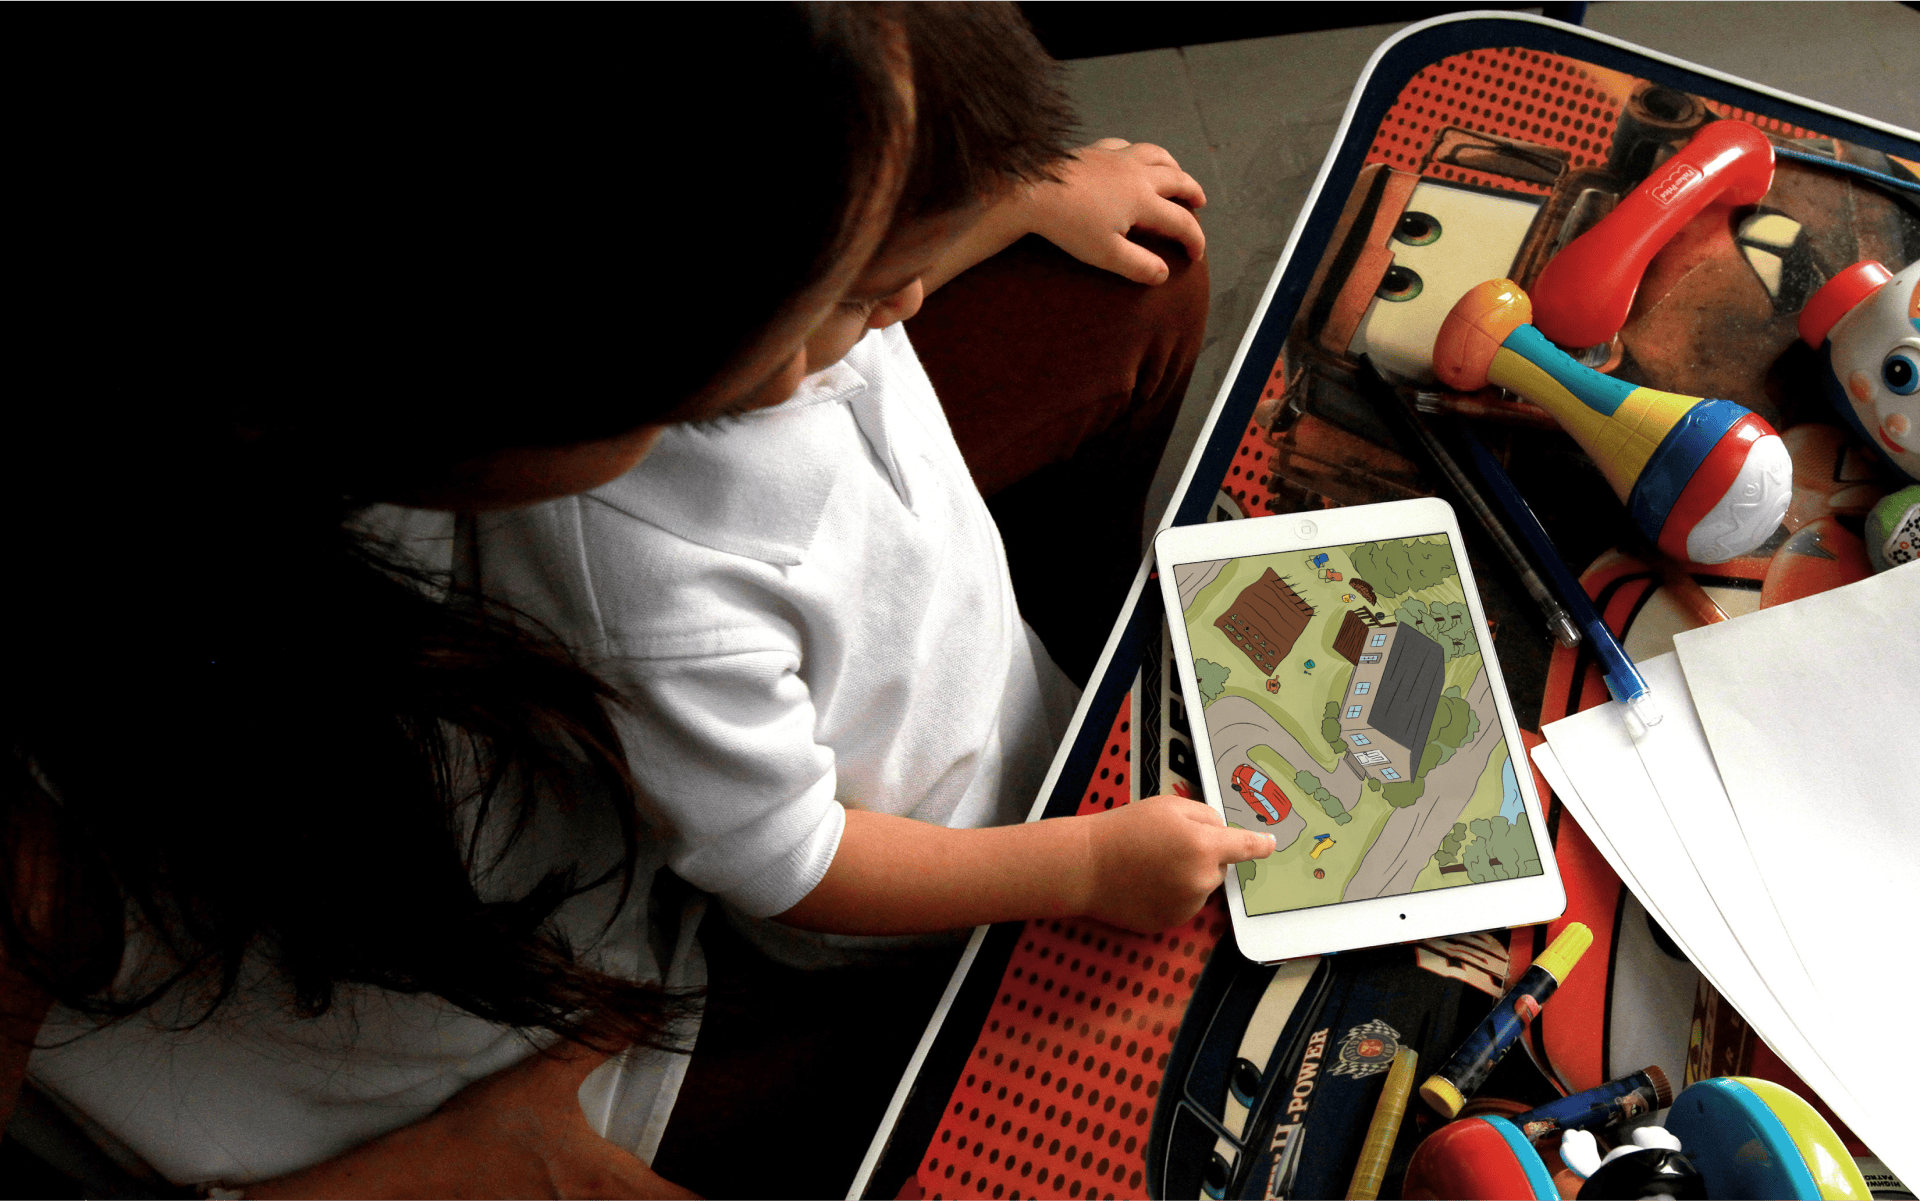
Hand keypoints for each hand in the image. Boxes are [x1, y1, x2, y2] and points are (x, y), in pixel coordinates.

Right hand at [246, 1040, 698, 1199]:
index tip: (716, 1184)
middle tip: (689, 1183)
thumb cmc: (484, 1130)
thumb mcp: (547, 1076)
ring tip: (653, 1186)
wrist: (420, 1176)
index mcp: (611, 1184)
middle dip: (675, 1200)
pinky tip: (601, 1193)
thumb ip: (605, 1037)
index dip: (703, 1199)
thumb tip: (652, 1003)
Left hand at [1026, 139, 1206, 284]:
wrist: (1032, 192)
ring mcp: (1116, 157)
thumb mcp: (1106, 254)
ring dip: (1172, 165)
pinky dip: (1136, 152)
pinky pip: (1124, 145)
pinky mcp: (1095, 150)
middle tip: (1200, 203)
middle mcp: (1136, 173)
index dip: (1194, 239)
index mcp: (1143, 200)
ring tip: (1176, 175)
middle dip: (1192, 193)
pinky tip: (1131, 158)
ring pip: (1156, 154)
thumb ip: (1139, 265)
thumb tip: (1164, 273)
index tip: (1195, 255)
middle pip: (1177, 179)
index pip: (1180, 221)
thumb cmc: (1069, 225)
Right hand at [1078, 795, 1274, 932]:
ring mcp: (1186, 906)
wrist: (1087, 866)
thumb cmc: (1124, 830)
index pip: (1245, 847)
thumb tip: (1222, 832)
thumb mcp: (1168, 806)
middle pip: (1219, 867)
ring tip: (1150, 865)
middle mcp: (1201, 880)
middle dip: (1203, 856)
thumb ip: (1205, 816)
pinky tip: (1145, 883)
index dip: (1261, 845)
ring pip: (1201, 887)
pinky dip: (1171, 895)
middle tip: (1166, 845)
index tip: (1271, 845)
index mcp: (1204, 847)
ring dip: (1187, 877)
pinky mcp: (1171, 922)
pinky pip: (1183, 905)